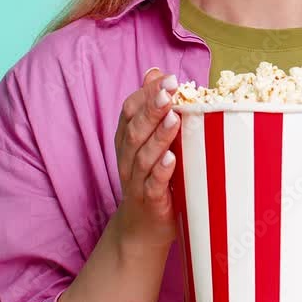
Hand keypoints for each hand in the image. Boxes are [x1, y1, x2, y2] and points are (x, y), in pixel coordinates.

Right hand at [113, 67, 180, 249]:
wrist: (142, 228)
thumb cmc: (152, 178)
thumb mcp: (149, 141)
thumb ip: (152, 109)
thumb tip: (155, 72)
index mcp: (127, 141)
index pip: (129, 112)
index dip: (145, 94)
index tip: (167, 78)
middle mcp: (128, 159)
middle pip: (135, 130)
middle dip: (152, 109)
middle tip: (170, 90)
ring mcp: (137, 182)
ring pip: (143, 156)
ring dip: (159, 136)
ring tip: (174, 118)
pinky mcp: (150, 202)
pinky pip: (153, 185)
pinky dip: (161, 171)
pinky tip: (172, 158)